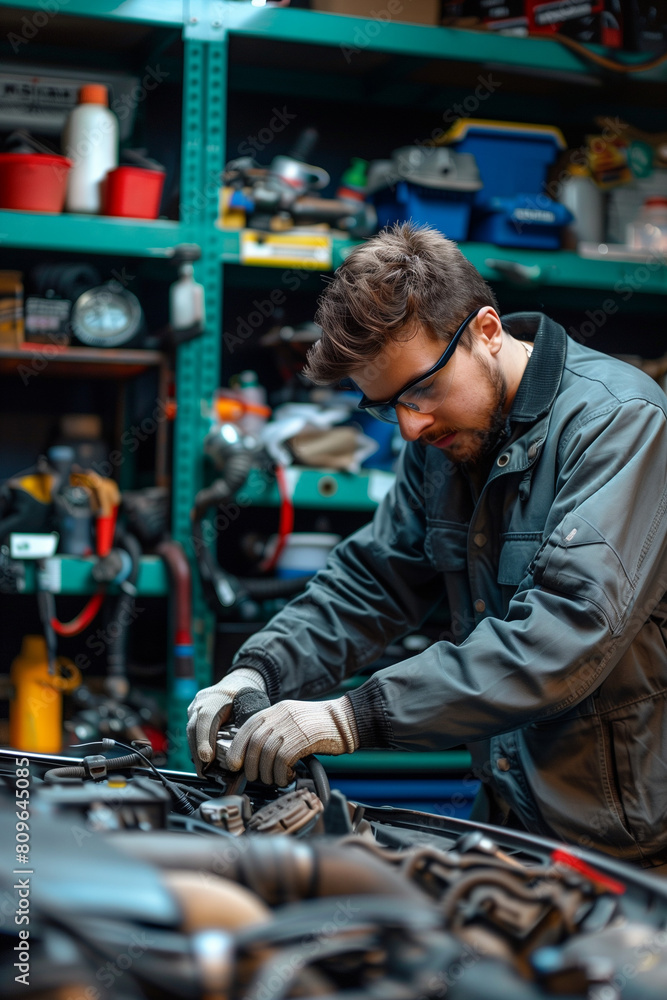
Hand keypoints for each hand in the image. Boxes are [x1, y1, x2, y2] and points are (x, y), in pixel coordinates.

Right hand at [186, 667, 266, 774]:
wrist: (236, 682)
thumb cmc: (246, 695)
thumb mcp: (250, 706)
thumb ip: (247, 725)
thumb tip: (245, 750)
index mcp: (216, 698)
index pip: (206, 720)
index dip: (204, 740)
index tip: (206, 758)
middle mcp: (201, 702)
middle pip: (194, 729)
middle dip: (198, 752)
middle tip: (204, 772)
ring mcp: (194, 707)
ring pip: (191, 732)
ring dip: (196, 752)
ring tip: (203, 771)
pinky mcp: (193, 713)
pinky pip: (192, 731)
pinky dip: (197, 745)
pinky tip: (203, 760)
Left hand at [226, 696, 358, 786]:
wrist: (346, 719)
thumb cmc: (321, 724)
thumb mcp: (293, 719)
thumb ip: (276, 729)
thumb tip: (256, 752)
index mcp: (276, 710)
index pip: (247, 728)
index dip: (237, 748)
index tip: (235, 764)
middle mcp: (281, 716)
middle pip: (254, 744)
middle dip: (251, 765)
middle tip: (255, 777)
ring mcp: (291, 727)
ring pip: (266, 755)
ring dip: (266, 773)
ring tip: (274, 779)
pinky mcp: (302, 740)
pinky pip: (282, 761)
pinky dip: (280, 774)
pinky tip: (286, 776)